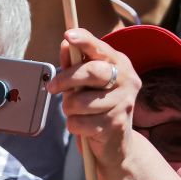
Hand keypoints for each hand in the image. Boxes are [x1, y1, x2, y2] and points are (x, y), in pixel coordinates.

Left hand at [51, 29, 140, 168]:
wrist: (118, 144)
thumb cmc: (99, 106)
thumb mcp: (87, 83)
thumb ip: (76, 64)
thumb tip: (65, 44)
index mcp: (121, 64)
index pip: (101, 48)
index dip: (85, 40)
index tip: (69, 35)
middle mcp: (128, 80)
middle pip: (92, 72)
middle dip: (66, 79)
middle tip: (52, 88)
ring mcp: (123, 103)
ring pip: (79, 102)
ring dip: (69, 109)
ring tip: (77, 111)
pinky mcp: (115, 124)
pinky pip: (78, 122)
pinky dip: (74, 125)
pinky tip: (84, 126)